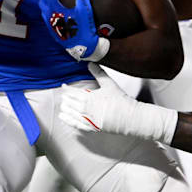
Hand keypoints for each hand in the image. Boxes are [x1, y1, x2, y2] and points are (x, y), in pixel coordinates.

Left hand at [39, 0, 102, 60]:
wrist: (83, 48)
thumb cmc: (84, 29)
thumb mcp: (85, 10)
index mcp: (56, 10)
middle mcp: (51, 18)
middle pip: (43, 2)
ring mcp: (51, 26)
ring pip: (43, 11)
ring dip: (44, 3)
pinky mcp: (54, 33)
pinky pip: (47, 20)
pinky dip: (47, 12)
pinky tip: (53, 14)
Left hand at [59, 65, 176, 141]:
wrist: (129, 117)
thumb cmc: (120, 100)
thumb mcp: (109, 84)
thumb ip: (99, 73)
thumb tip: (90, 63)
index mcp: (88, 97)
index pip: (73, 92)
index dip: (67, 89)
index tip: (63, 86)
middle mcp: (85, 109)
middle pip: (70, 103)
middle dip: (66, 99)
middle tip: (63, 96)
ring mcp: (88, 119)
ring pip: (71, 114)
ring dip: (65, 110)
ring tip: (62, 107)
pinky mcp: (91, 128)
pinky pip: (76, 125)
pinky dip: (69, 121)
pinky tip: (65, 119)